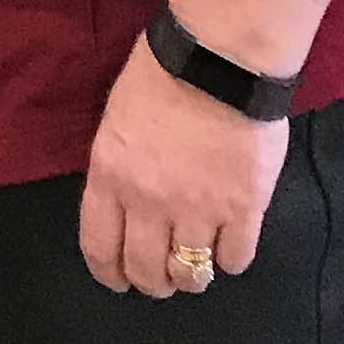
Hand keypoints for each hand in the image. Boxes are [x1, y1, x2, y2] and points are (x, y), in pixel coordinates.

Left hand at [78, 34, 289, 295]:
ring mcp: (198, 209)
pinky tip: (228, 246)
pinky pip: (234, 259)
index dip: (109, 273)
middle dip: (151, 283)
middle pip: (146, 271)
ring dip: (191, 276)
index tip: (118, 280)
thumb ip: (118, 168)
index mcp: (110, 175)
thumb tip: (123, 204)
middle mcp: (149, 201)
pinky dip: (229, 261)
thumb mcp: (116, 121)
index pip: (99, 247)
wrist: (216, 60)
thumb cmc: (161, 75)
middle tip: (161, 278)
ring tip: (195, 265)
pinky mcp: (244, 209)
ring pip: (190, 273)